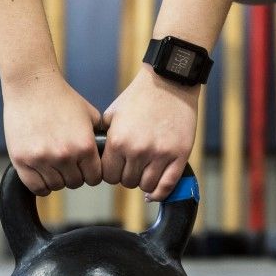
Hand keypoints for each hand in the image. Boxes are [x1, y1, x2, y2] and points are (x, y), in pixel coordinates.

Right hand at [3, 69, 103, 195]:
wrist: (32, 85)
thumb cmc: (61, 98)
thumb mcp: (90, 114)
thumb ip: (100, 136)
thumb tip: (109, 154)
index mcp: (84, 146)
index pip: (94, 177)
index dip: (91, 174)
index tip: (85, 169)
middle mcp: (64, 155)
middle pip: (75, 183)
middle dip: (74, 175)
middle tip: (68, 164)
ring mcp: (41, 159)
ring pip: (55, 186)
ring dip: (57, 178)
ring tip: (54, 166)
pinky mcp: (22, 159)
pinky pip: (35, 186)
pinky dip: (40, 184)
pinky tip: (42, 174)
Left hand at [101, 65, 198, 200]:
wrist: (169, 82)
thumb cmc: (139, 97)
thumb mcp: (112, 114)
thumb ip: (104, 138)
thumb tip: (95, 158)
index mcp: (118, 141)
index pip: (108, 175)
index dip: (111, 173)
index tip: (116, 168)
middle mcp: (138, 150)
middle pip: (126, 182)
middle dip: (127, 176)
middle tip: (132, 166)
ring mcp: (160, 154)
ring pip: (146, 186)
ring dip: (144, 182)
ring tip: (144, 171)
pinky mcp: (179, 155)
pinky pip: (168, 185)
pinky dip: (160, 192)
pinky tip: (155, 191)